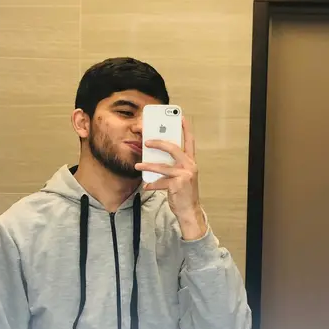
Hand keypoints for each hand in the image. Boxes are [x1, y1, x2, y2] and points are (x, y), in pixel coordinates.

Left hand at [134, 117, 206, 239]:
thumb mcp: (181, 176)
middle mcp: (190, 165)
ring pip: (162, 166)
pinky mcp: (178, 184)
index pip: (190, 141)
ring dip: (147, 166)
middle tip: (146, 141)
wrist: (189, 210)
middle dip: (158, 142)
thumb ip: (172, 165)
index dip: (186, 128)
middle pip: (173, 148)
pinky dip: (152, 184)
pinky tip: (147, 186)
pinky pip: (160, 181)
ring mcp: (185, 175)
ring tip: (138, 166)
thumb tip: (155, 157)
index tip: (181, 117)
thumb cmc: (183, 192)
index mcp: (191, 161)